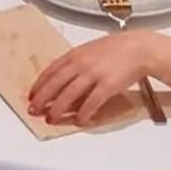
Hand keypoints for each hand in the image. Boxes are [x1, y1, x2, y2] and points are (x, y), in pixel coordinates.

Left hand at [28, 31, 156, 126]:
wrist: (138, 48)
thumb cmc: (115, 49)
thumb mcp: (90, 50)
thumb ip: (75, 62)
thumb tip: (61, 77)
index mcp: (75, 54)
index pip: (51, 71)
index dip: (39, 85)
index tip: (31, 96)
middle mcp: (81, 64)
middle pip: (56, 84)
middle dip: (42, 99)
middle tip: (33, 110)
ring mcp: (93, 74)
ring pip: (69, 94)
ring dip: (58, 109)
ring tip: (51, 119)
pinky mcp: (107, 86)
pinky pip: (91, 102)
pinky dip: (83, 113)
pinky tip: (79, 121)